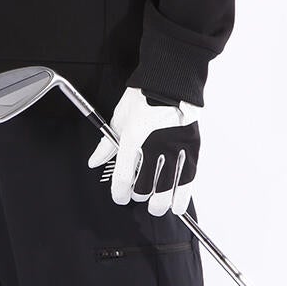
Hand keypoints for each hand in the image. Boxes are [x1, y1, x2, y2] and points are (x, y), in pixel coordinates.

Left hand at [87, 85, 199, 216]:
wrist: (170, 79)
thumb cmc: (142, 96)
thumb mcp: (118, 118)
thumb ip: (107, 145)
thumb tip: (94, 162)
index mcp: (132, 138)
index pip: (124, 178)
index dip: (119, 194)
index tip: (119, 197)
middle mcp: (154, 145)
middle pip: (145, 189)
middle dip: (139, 197)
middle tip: (139, 196)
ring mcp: (175, 148)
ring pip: (167, 189)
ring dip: (160, 203)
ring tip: (158, 206)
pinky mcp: (192, 147)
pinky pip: (188, 180)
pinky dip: (182, 195)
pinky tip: (178, 203)